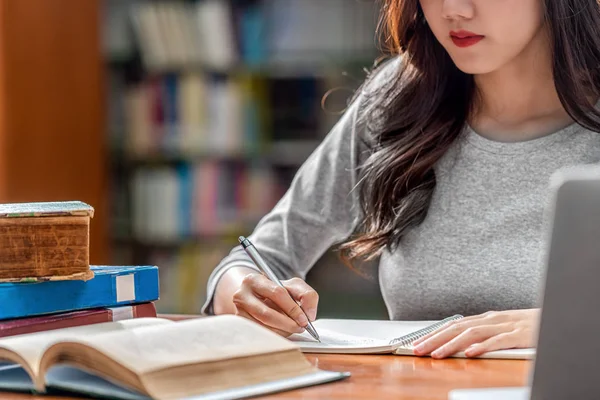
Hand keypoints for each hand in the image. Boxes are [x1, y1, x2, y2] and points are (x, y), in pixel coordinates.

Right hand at [232, 273, 318, 336]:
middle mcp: (241, 295)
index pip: (277, 293)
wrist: (256, 298)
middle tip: (301, 327)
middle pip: (267, 314)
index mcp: (254, 280)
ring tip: (293, 328)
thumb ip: (307, 295)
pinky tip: (282, 331)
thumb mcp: (293, 286)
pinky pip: (261, 335)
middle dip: (288, 324)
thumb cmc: (276, 292)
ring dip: (283, 331)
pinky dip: (276, 335)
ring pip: (264, 327)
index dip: (293, 308)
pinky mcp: (240, 327)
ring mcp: (238, 312)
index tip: (305, 319)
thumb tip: (309, 315)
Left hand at [411, 309, 538, 358]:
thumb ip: (485, 332)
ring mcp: (506, 326)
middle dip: (435, 339)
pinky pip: (498, 341)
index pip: (455, 324)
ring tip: (436, 354)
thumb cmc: (531, 326)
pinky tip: (469, 353)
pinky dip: (483, 346)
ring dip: (451, 344)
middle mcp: (493, 320)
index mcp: (488, 318)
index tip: (417, 342)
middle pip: (458, 327)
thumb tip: (463, 341)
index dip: (435, 333)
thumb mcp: (505, 327)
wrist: (559, 318)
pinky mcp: (520, 336)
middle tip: (417, 349)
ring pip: (473, 333)